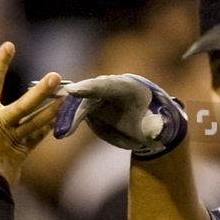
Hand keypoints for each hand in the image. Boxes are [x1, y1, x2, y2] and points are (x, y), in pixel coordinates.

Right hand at [0, 42, 61, 185]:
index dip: (0, 62)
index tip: (9, 46)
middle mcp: (2, 123)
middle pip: (26, 103)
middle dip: (42, 90)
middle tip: (57, 77)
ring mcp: (15, 138)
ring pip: (37, 120)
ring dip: (52, 109)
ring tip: (67, 98)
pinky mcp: (22, 152)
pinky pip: (38, 137)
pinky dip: (48, 127)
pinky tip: (58, 119)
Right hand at [52, 74, 187, 158]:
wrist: (146, 120)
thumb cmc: (154, 120)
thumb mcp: (159, 125)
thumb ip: (156, 127)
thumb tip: (156, 133)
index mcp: (125, 86)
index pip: (104, 86)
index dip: (88, 88)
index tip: (72, 91)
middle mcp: (106, 87)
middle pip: (86, 96)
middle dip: (74, 109)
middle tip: (64, 124)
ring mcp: (95, 96)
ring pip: (78, 106)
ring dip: (68, 117)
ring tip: (62, 131)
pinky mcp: (88, 107)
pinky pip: (75, 114)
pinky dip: (67, 121)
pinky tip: (60, 129)